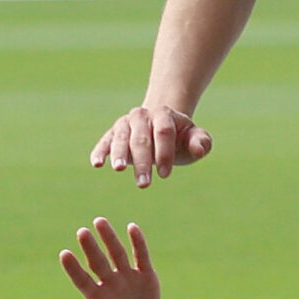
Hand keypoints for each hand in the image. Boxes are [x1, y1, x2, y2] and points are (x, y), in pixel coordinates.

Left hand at [62, 218, 160, 298]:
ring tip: (99, 221)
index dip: (73, 268)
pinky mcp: (145, 275)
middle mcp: (108, 282)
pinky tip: (132, 227)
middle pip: (98, 261)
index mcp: (95, 296)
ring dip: (109, 238)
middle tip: (81, 232)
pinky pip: (141, 256)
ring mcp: (127, 276)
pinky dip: (138, 242)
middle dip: (90, 247)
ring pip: (117, 253)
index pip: (81, 279)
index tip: (64, 254)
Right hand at [89, 105, 211, 188]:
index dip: (164, 153)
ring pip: (121, 138)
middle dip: (143, 161)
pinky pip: (105, 141)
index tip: (165, 175)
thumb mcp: (195, 138)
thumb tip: (198, 150)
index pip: (164, 132)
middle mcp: (142, 115)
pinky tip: (97, 163)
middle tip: (144, 184)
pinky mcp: (112, 133)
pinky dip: (100, 151)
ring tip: (119, 169)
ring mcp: (125, 123)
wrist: (160, 126)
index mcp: (164, 114)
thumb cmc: (180, 138)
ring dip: (119, 154)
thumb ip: (201, 143)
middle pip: (141, 137)